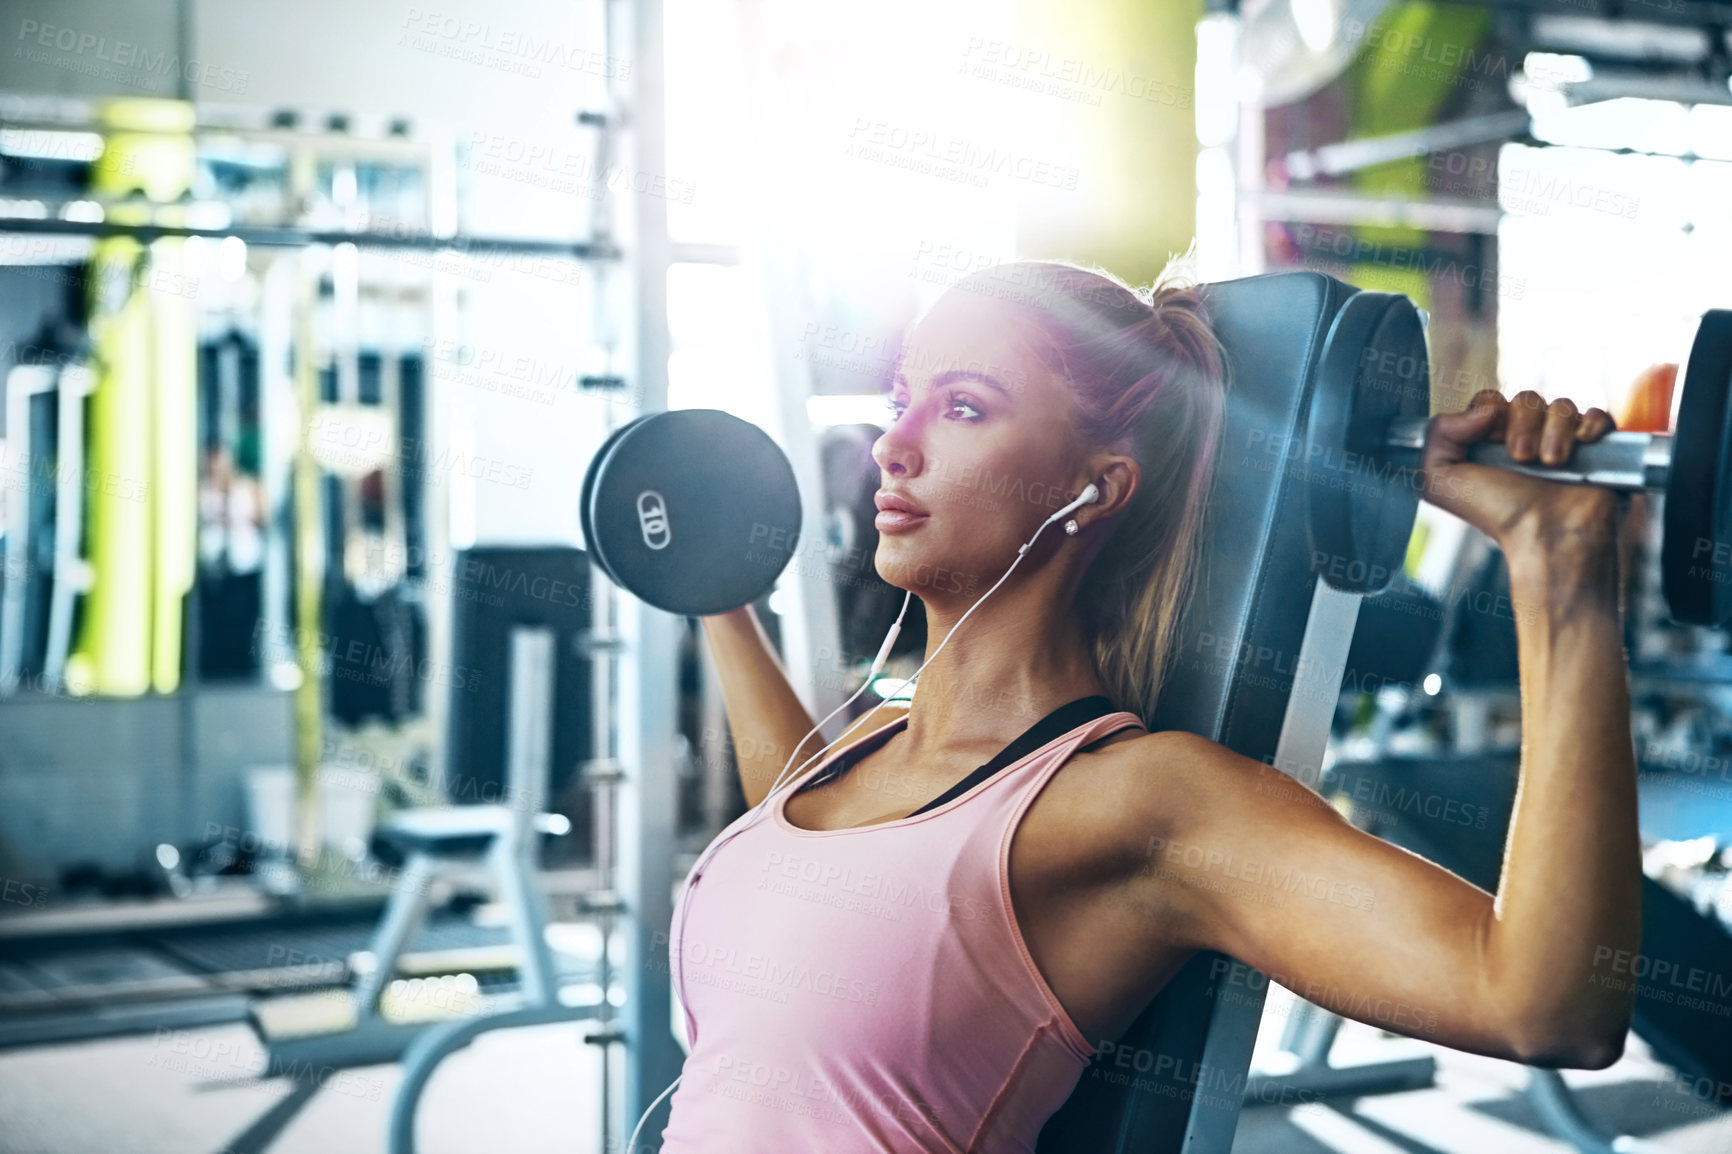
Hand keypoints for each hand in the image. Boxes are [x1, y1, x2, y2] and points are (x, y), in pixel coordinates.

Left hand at [1417, 385, 1634, 552]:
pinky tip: (1582, 447)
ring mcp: (1563, 443)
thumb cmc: (1496, 513)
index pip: (1490, 401)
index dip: (1490, 413)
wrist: (1544, 534)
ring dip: (1554, 432)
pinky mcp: (1597, 449)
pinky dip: (1590, 425)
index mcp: (1489, 443)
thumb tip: (1481, 409)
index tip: (1492, 441)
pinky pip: (1598, 415)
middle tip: (1521, 458)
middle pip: (1526, 399)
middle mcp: (1527, 439)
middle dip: (1522, 425)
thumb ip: (1437, 434)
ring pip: (1562, 406)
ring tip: (1551, 464)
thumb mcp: (1439, 479)